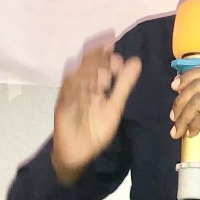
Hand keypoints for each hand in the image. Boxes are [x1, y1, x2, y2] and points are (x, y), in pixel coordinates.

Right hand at [52, 36, 142, 185]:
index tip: (115, 49)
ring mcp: (71, 97)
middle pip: (87, 66)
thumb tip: (136, 61)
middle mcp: (81, 88)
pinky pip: (66, 94)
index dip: (106, 54)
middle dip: (97, 55)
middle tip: (108, 46)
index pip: (99, 64)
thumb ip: (123, 85)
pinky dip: (70, 84)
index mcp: (94, 86)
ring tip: (100, 60)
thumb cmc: (95, 130)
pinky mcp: (62, 108)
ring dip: (87, 67)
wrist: (78, 153)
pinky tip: (75, 73)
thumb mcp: (114, 106)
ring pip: (77, 77)